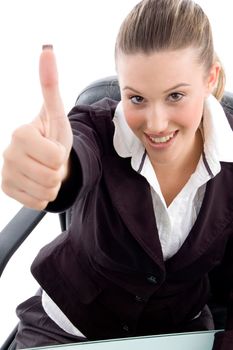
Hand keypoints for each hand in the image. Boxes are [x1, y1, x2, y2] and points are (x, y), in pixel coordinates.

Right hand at [1, 46, 72, 209]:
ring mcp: (5, 174)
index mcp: (18, 134)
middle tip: (51, 161)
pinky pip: (39, 202)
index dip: (61, 154)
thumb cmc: (54, 137)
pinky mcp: (7, 190)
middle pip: (51, 176)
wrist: (47, 160)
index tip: (52, 146)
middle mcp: (7, 154)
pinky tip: (38, 182)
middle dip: (58, 170)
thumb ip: (50, 85)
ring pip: (46, 192)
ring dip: (53, 183)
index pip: (55, 157)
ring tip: (46, 170)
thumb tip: (47, 50)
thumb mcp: (56, 114)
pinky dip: (45, 195)